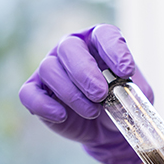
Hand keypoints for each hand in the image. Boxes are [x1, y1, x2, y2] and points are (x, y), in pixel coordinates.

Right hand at [18, 24, 153, 163]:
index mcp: (99, 42)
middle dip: (85, 72)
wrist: (109, 129)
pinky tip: (62, 115)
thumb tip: (120, 89)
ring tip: (93, 111)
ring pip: (49, 69)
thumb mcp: (135, 95)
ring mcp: (51, 68)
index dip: (115, 50)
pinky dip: (44, 105)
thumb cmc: (121, 102)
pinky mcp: (36, 90)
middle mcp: (72, 48)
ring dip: (71, 93)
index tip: (126, 70)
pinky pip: (29, 92)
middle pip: (69, 46)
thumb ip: (132, 89)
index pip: (104, 34)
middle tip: (101, 94)